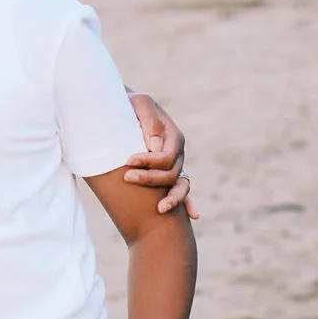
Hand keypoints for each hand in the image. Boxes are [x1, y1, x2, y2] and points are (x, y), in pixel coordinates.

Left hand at [124, 93, 198, 218]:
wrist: (123, 108)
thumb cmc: (129, 104)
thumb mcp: (139, 103)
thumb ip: (149, 121)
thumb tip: (155, 147)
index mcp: (172, 135)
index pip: (166, 156)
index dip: (149, 161)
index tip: (128, 161)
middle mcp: (177, 152)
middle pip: (171, 173)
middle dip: (150, 178)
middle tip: (127, 177)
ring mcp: (175, 164)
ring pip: (180, 185)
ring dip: (172, 198)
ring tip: (159, 210)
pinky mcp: (168, 172)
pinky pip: (182, 189)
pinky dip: (188, 202)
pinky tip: (194, 215)